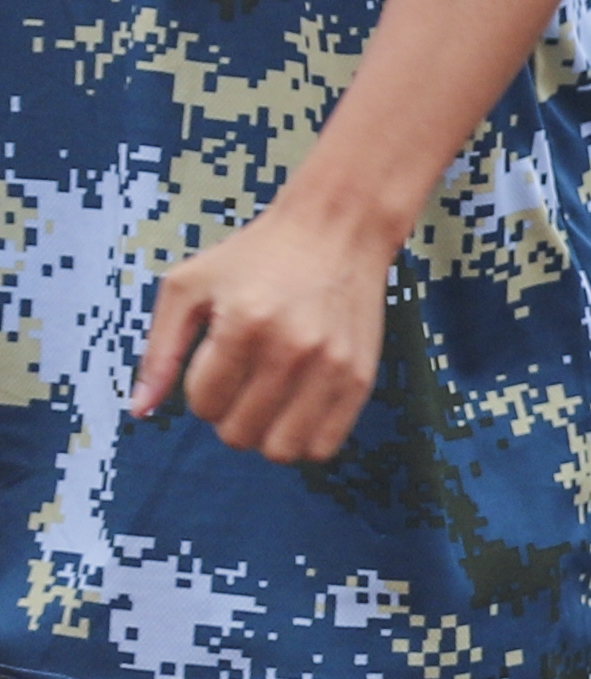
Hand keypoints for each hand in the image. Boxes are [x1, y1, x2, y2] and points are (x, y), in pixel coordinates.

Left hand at [134, 193, 395, 464]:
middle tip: (240, 383)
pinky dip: (303, 441)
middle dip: (228, 416)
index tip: (216, 365)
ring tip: (267, 403)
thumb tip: (140, 410)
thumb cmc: (257, 254)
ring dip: (264, 435)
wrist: (339, 227)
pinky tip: (297, 411)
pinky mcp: (361, 376)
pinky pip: (325, 446)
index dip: (199, 392)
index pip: (204, 404)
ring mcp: (332, 366)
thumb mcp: (189, 287)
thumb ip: (159, 350)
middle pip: (238, 433)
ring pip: (281, 450)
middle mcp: (292, 350)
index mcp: (243, 325)